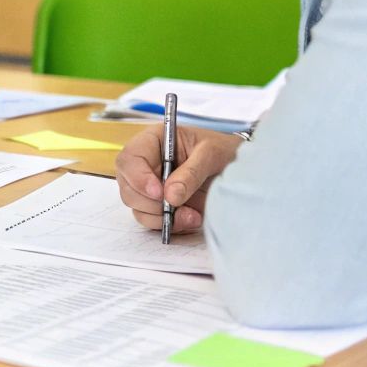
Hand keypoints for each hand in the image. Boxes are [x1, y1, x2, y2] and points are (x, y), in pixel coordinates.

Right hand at [115, 125, 242, 233]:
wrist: (238, 168)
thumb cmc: (223, 151)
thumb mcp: (211, 154)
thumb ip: (191, 172)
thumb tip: (170, 195)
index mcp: (154, 141)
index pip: (130, 158)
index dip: (138, 178)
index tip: (159, 192)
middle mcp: (147, 164)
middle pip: (128, 186)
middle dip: (150, 203)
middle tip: (174, 206)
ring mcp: (151, 186)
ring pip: (137, 207)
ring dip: (161, 217)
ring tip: (191, 216)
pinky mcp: (159, 205)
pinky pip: (152, 220)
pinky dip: (168, 225)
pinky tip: (190, 219)